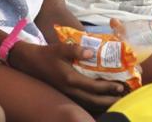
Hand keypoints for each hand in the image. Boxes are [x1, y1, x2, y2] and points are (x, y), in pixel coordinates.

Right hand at [9, 41, 124, 111]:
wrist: (28, 62)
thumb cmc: (46, 54)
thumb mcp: (60, 48)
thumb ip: (75, 50)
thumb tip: (92, 52)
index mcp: (70, 79)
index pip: (93, 87)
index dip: (108, 87)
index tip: (121, 85)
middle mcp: (70, 90)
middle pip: (93, 100)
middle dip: (109, 100)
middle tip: (123, 96)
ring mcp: (67, 94)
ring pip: (88, 103)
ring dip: (102, 103)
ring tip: (115, 100)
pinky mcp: (65, 93)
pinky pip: (82, 101)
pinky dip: (93, 102)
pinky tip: (100, 99)